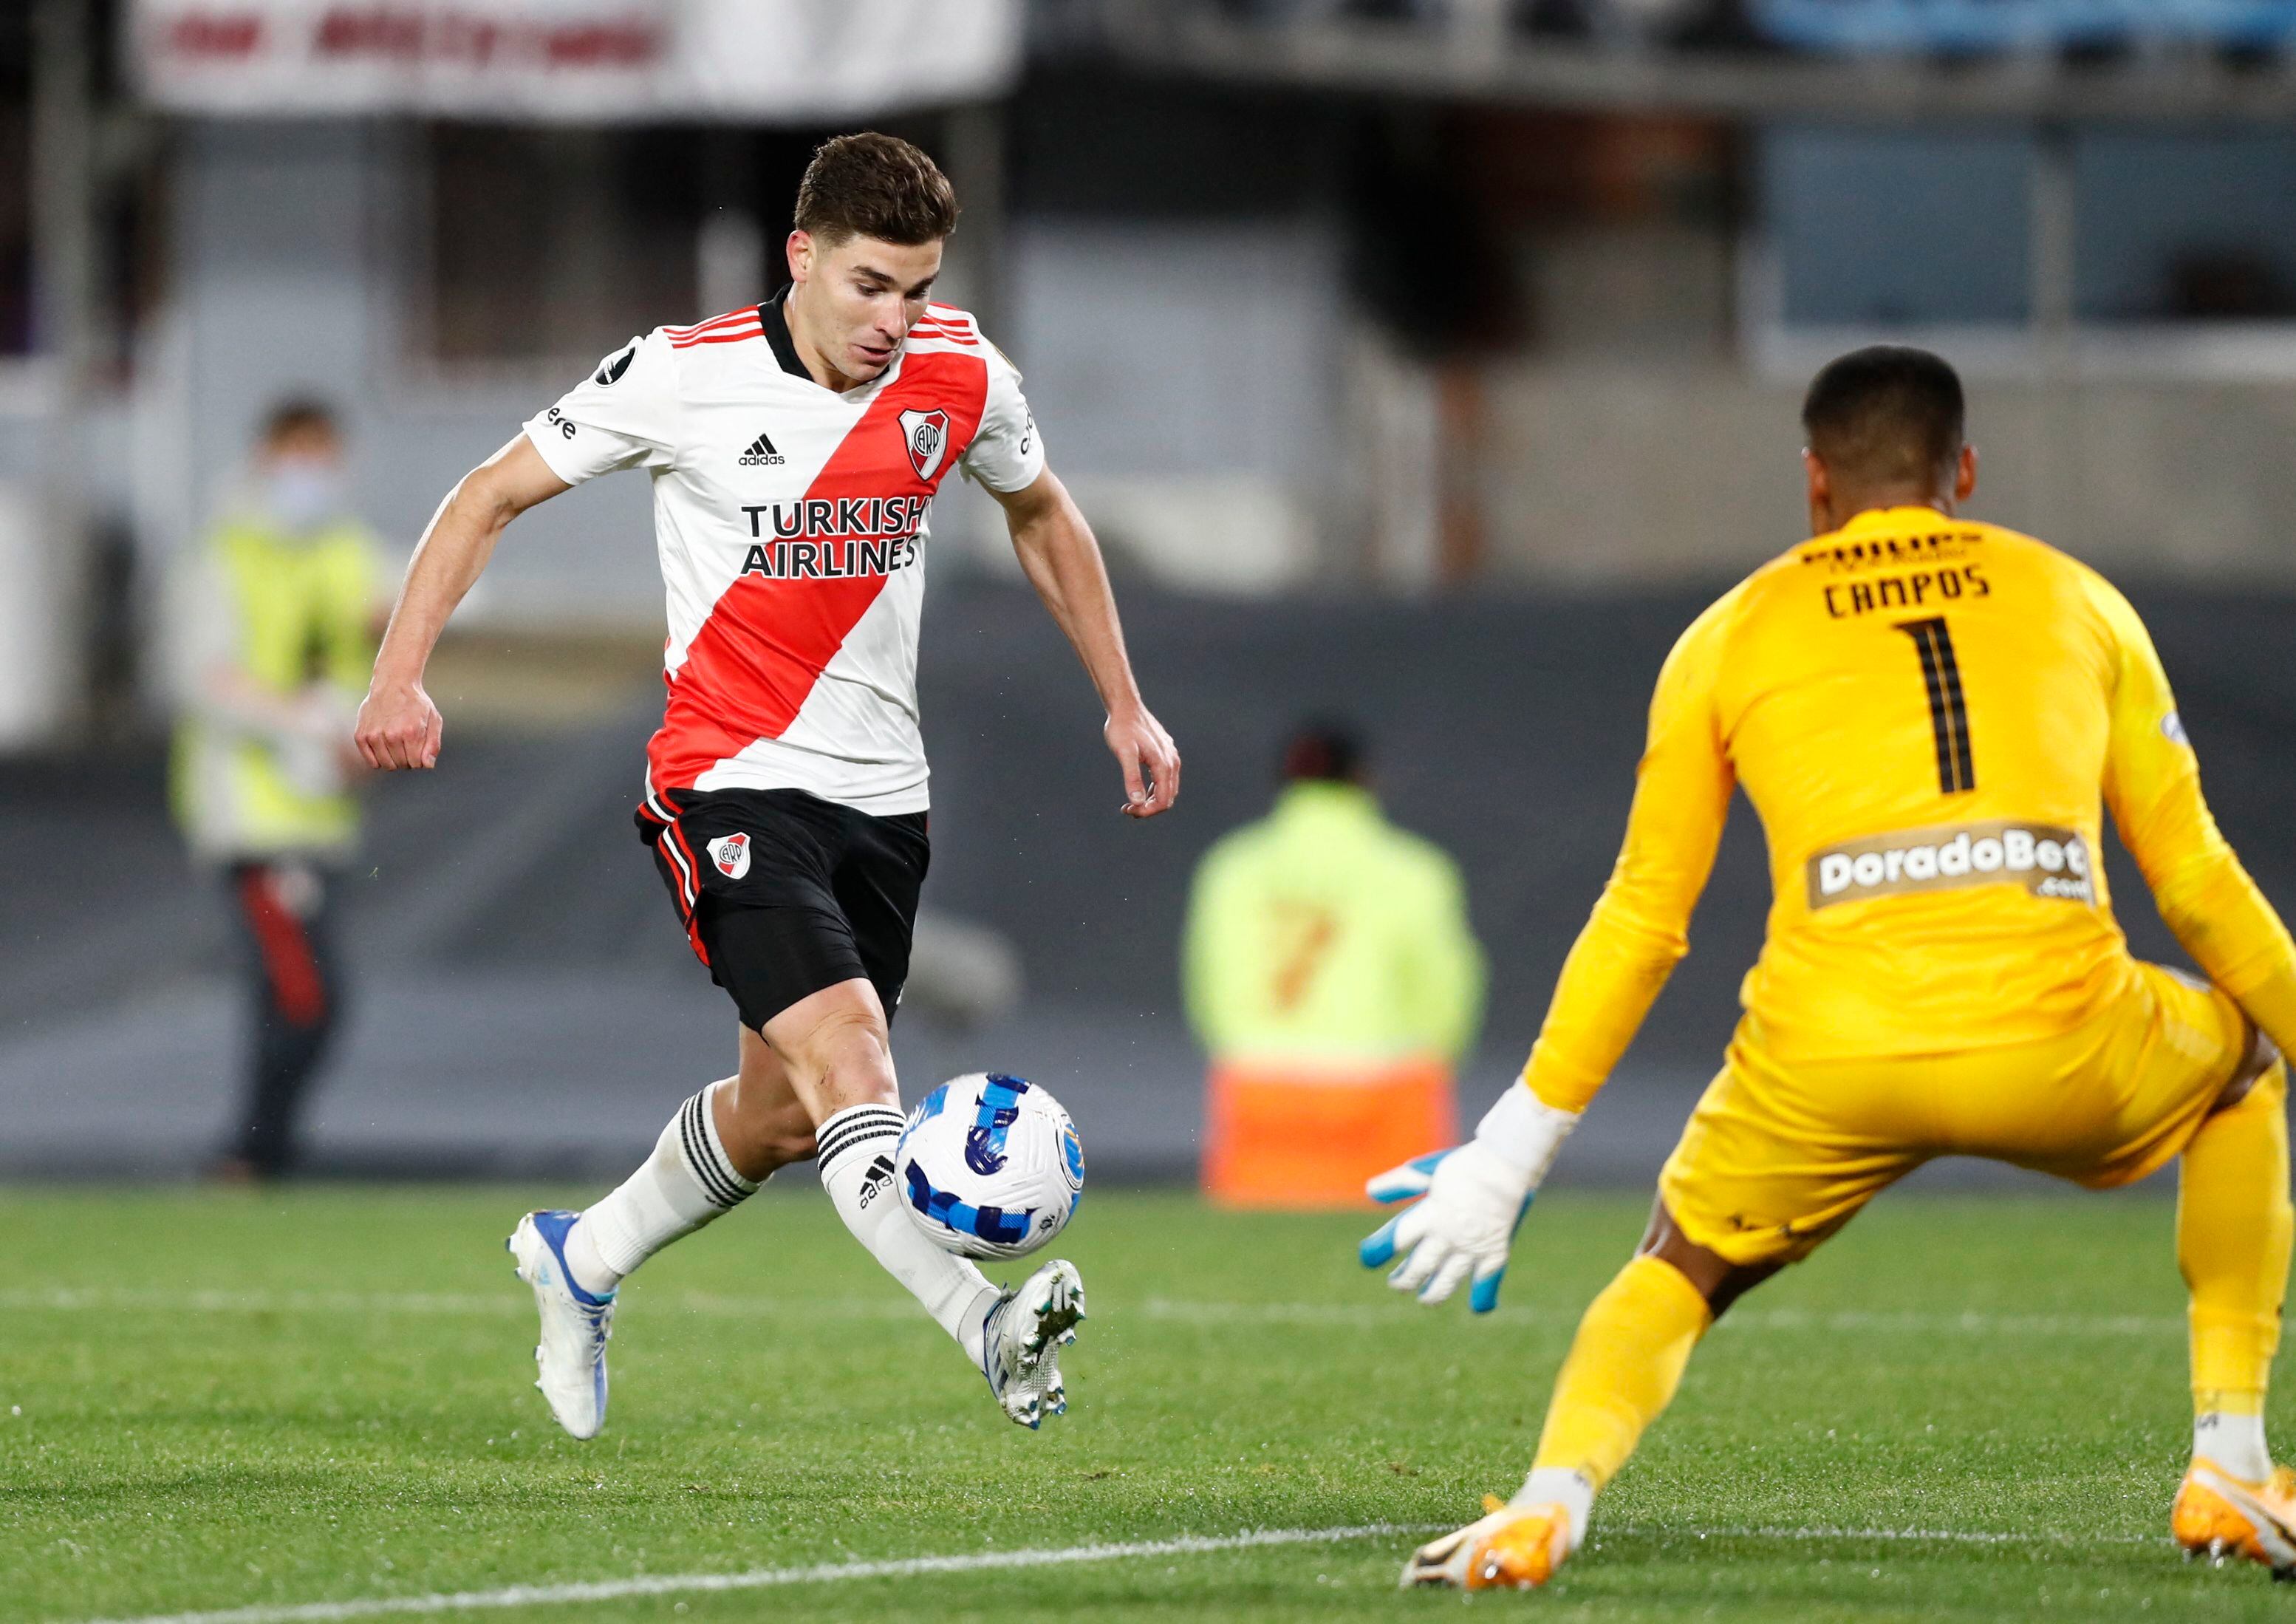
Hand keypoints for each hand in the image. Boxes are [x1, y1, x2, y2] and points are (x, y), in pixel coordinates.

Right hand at [355, 674, 442, 769]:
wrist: (392, 683)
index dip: (419, 760)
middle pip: (401, 765)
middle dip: (407, 760)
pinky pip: (371, 762)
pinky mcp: (361, 735)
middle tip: (407, 746)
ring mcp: (374, 735)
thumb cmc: (415, 703)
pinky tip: (384, 748)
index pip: (416, 764)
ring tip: (396, 746)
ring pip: (386, 765)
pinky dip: (379, 760)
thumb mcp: (433, 719)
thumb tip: (427, 765)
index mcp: (410, 732)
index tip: (418, 749)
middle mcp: (391, 735)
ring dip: (393, 761)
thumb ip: (433, 744)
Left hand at [1104, 703, 1178, 817]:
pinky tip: (1138, 789)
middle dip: (1149, 808)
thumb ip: (1132, 777)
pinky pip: (1164, 779)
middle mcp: (1172, 762)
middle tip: (1127, 809)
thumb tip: (1137, 802)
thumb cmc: (1122, 728)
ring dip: (1151, 801)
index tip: (1128, 810)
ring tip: (1130, 803)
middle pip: (1167, 798)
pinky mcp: (1165, 754)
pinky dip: (1153, 789)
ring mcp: (1170, 757)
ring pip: (1167, 789)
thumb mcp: (1124, 753)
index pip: (1163, 800)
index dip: (1147, 811)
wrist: (1126, 707)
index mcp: (1163, 764)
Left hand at [1358, 1142, 1533, 1312]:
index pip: (1398, 1239)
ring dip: (1433, 1294)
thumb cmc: (1464, 1165)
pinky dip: (1483, 1296)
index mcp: (1430, 1214)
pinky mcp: (1495, 1252)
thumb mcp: (1426, 1170)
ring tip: (1425, 1299)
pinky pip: (1488, 1281)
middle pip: (1420, 1267)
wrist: (1507, 1165)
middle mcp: (1449, 1235)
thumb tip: (1370, 1193)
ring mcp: (1473, 1248)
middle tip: (1397, 1284)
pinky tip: (1477, 1308)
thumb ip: (1399, 1183)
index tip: (1367, 1260)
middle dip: (1404, 1279)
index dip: (1379, 1250)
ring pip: (1448, 1281)